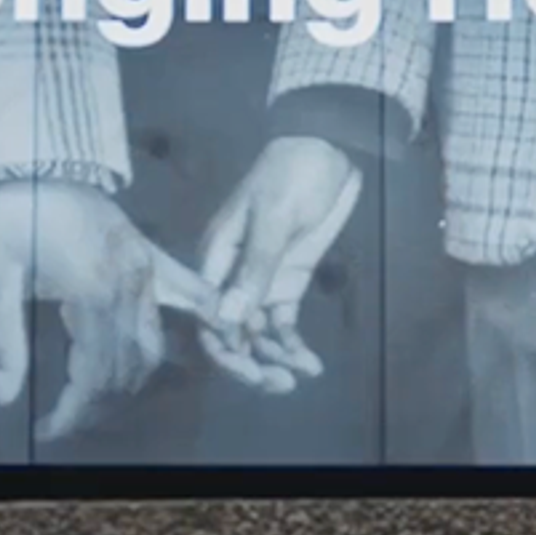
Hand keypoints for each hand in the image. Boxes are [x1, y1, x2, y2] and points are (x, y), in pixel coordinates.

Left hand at [0, 181, 214, 442]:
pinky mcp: (150, 259)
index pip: (94, 374)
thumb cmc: (8, 213)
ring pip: (152, 348)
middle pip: (127, 370)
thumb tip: (3, 394)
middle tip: (63, 419)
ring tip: (92, 399)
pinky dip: (190, 332)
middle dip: (96, 404)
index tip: (47, 430)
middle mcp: (131, 288)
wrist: (34, 157)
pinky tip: (202, 349)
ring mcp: (147, 273)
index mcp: (93, 292)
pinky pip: (185, 302)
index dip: (72, 411)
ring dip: (127, 382)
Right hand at [194, 135, 363, 394]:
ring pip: (258, 334)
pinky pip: (284, 323)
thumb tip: (227, 319)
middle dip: (250, 361)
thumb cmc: (292, 175)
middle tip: (277, 384)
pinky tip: (311, 364)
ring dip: (275, 358)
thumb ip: (253, 270)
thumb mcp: (273, 219)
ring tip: (300, 376)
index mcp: (216, 258)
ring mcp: (261, 282)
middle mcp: (232, 276)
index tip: (246, 365)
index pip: (207, 312)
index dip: (222, 344)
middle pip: (231, 331)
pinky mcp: (288, 283)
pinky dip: (294, 345)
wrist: (328, 150)